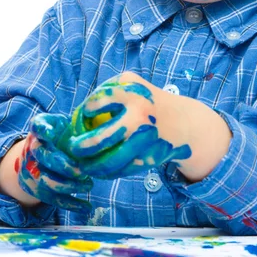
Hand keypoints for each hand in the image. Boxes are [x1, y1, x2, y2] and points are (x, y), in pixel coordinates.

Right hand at [17, 113, 92, 212]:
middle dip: (63, 166)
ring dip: (68, 186)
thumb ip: (79, 124)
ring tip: (89, 185)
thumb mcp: (67, 123)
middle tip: (83, 171)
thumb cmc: (63, 134)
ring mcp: (31, 169)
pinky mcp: (36, 187)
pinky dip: (70, 204)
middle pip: (43, 158)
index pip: (37, 126)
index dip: (42, 130)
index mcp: (41, 129)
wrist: (43, 151)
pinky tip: (86, 208)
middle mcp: (32, 148)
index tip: (50, 134)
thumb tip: (102, 128)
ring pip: (46, 180)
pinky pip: (52, 198)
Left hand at [56, 72, 191, 178]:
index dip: (85, 111)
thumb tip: (79, 113)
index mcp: (132, 94)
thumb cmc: (148, 100)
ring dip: (90, 166)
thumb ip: (106, 90)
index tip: (83, 115)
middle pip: (98, 140)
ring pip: (107, 162)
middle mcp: (139, 117)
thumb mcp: (131, 83)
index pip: (95, 103)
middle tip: (72, 148)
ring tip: (81, 164)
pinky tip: (98, 170)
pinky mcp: (148, 159)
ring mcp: (144, 141)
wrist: (184, 122)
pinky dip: (106, 173)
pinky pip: (120, 170)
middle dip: (79, 147)